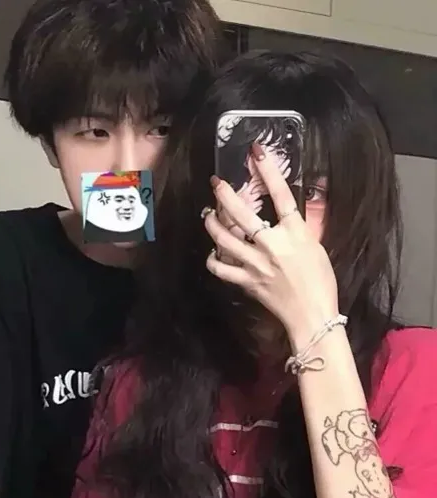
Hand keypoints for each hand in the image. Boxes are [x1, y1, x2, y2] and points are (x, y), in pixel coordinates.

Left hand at [202, 143, 338, 347]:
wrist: (313, 315)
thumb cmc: (320, 282)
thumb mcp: (316, 247)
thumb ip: (296, 230)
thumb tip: (284, 215)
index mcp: (295, 233)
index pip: (281, 195)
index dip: (268, 172)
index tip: (256, 153)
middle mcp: (273, 245)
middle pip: (242, 214)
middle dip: (225, 195)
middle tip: (215, 183)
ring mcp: (256, 263)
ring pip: (224, 238)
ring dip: (212, 224)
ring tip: (208, 215)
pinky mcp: (246, 281)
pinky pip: (221, 268)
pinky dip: (213, 259)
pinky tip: (213, 252)